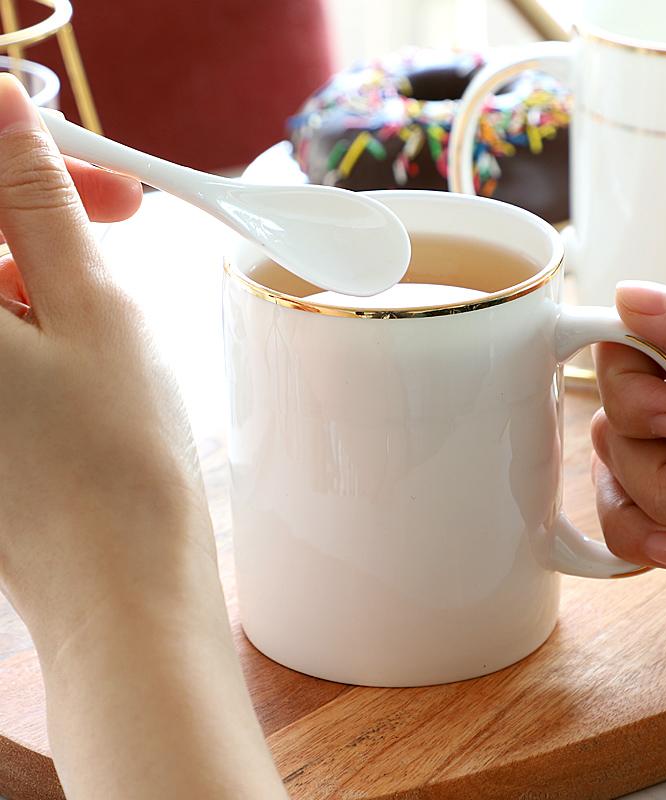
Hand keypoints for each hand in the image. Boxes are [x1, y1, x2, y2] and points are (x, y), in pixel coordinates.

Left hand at [0, 76, 285, 797]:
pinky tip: (84, 342)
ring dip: (39, 264)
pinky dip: (31, 314)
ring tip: (111, 303)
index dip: (12, 152)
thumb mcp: (94, 310)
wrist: (121, 585)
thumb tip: (5, 112)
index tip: (84, 166)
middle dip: (32, 208)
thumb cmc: (118, 463)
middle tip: (119, 215)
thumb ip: (38, 204)